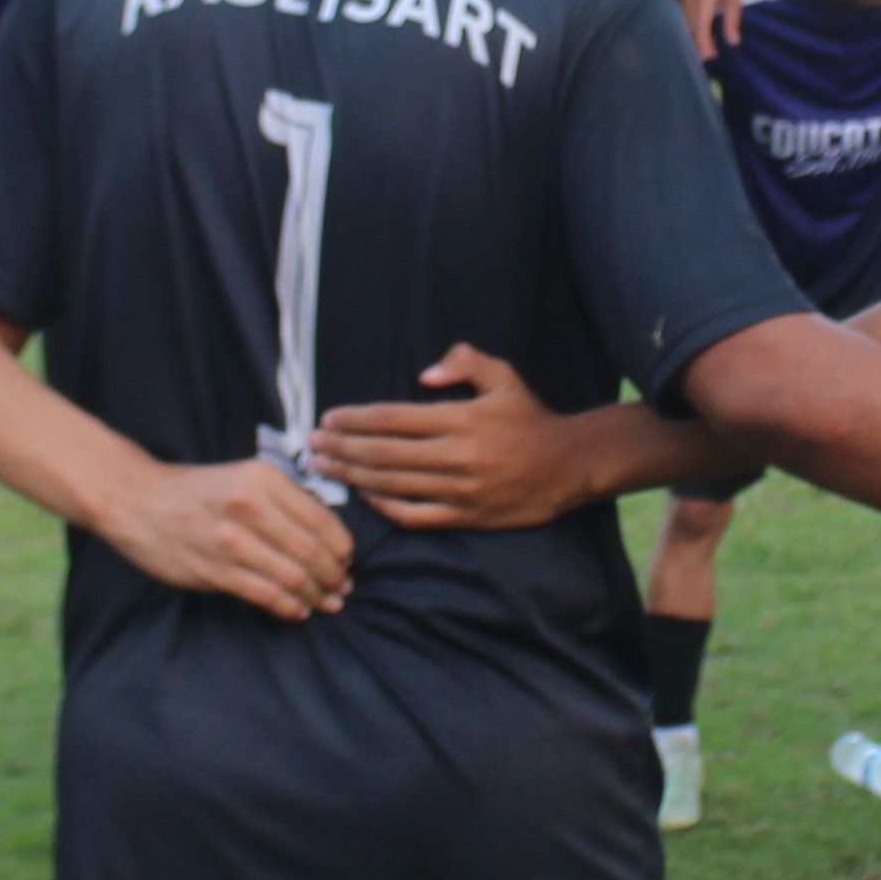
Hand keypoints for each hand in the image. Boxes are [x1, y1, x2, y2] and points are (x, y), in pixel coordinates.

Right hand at [93, 457, 358, 619]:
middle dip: (334, 575)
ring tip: (325, 602)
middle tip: (341, 588)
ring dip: (316, 594)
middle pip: (312, 551)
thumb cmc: (196, 492)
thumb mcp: (243, 477)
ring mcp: (231, 540)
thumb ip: (283, 500)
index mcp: (263, 479)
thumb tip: (327, 537)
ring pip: (292, 576)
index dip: (342, 548)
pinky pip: (265, 595)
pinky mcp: (214, 570)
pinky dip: (289, 606)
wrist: (137, 500)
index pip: (322, 519)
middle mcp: (250, 506)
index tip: (346, 561)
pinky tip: (297, 610)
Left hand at [314, 344, 606, 529]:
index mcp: (461, 419)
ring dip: (352, 477)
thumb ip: (464, 363)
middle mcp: (457, 456)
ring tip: (323, 469)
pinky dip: (385, 506)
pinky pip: (415, 515)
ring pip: (392, 485)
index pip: (394, 419)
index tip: (329, 419)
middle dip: (342, 449)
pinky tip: (364, 496)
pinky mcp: (465, 517)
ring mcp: (460, 491)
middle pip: (384, 454)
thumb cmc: (530, 418)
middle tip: (311, 446)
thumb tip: (422, 374)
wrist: (569, 465)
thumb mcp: (504, 377)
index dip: (357, 419)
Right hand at [679, 0, 752, 56]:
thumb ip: (733, 20)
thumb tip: (733, 42)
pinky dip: (690, 26)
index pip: (701, 24)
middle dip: (698, 43)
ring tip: (704, 50)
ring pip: (685, 21)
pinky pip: (683, 14)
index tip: (709, 56)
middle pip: (691, 25)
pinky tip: (697, 35)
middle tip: (709, 58)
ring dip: (693, 36)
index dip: (704, 42)